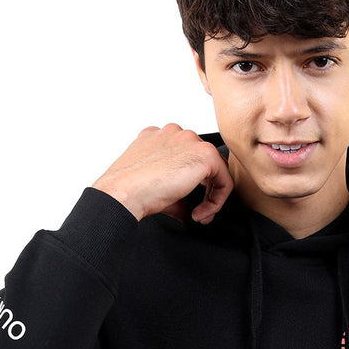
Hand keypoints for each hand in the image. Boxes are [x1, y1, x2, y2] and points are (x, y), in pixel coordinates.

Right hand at [91, 124, 233, 222]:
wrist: (124, 193)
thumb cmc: (132, 192)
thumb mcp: (158, 187)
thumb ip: (179, 192)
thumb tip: (195, 210)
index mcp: (158, 138)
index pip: (187, 158)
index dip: (192, 185)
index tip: (188, 206)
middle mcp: (173, 133)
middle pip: (203, 162)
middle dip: (204, 191)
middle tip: (196, 213)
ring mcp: (189, 139)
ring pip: (216, 170)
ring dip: (211, 196)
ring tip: (198, 215)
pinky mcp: (204, 153)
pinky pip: (224, 179)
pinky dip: (217, 200)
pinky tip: (201, 212)